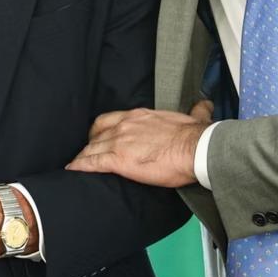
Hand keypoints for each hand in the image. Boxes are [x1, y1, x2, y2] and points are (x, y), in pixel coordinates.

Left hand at [65, 103, 212, 187]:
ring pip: (92, 148)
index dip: (100, 129)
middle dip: (89, 143)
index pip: (110, 119)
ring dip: (83, 157)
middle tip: (87, 152)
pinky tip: (72, 171)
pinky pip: (92, 163)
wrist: (194, 148)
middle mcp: (125, 125)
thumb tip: (205, 105)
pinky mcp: (119, 160)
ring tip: (76, 166)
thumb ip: (195, 111)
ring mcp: (120, 142)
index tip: (98, 136)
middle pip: (97, 133)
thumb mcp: (194, 117)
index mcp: (139, 116)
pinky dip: (80, 166)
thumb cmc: (195, 136)